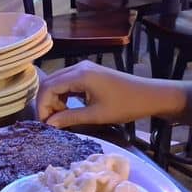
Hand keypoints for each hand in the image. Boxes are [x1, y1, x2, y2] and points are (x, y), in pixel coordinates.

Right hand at [37, 61, 183, 128]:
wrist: (149, 95)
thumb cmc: (125, 105)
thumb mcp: (96, 115)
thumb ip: (70, 118)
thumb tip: (49, 124)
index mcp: (80, 75)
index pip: (49, 87)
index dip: (42, 106)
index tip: (45, 123)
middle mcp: (79, 67)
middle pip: (50, 82)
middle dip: (46, 102)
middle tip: (49, 122)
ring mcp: (84, 68)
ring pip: (58, 81)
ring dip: (54, 99)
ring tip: (59, 117)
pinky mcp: (90, 73)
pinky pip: (68, 81)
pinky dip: (63, 94)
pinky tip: (67, 108)